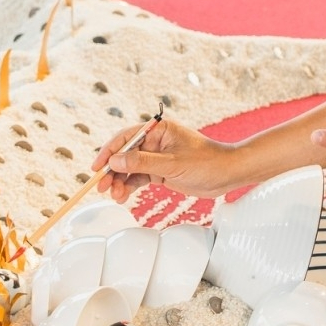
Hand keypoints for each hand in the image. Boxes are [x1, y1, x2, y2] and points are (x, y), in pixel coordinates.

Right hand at [91, 117, 246, 202]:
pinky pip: (138, 178)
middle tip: (102, 187)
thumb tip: (115, 161)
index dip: (109, 151)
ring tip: (114, 196)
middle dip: (112, 171)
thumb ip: (142, 162)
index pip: (126, 137)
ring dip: (119, 181)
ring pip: (129, 169)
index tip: (97, 167)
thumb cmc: (207, 162)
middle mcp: (155, 142)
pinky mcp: (160, 172)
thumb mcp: (172, 163)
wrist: (227, 174)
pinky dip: (129, 187)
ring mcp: (157, 157)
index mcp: (159, 130)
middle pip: (124, 154)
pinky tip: (122, 196)